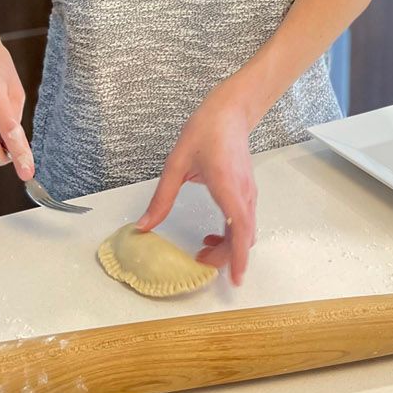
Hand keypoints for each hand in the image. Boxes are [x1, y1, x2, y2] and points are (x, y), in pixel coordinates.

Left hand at [137, 80, 258, 283]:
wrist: (229, 113)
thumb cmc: (204, 133)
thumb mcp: (175, 164)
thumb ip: (161, 198)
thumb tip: (144, 226)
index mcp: (226, 186)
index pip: (239, 229)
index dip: (236, 257)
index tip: (234, 278)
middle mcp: (243, 194)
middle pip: (242, 237)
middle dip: (225, 256)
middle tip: (199, 262)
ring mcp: (248, 194)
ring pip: (245, 232)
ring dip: (228, 246)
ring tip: (202, 250)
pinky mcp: (247, 192)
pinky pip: (244, 222)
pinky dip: (232, 234)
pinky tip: (212, 233)